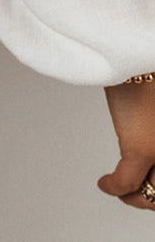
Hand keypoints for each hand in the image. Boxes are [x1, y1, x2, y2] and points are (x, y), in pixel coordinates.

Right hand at [98, 80, 154, 209]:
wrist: (137, 57)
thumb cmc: (149, 77)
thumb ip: (153, 134)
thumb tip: (149, 148)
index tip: (149, 188)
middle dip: (149, 197)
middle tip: (135, 193)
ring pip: (151, 193)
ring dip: (134, 196)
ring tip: (121, 189)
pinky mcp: (142, 148)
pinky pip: (127, 182)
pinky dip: (114, 187)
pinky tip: (105, 183)